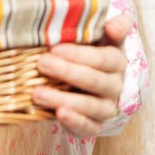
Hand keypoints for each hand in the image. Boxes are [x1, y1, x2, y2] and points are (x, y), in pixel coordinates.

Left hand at [31, 14, 131, 137]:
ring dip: (63, 99)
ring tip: (37, 93)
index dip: (79, 54)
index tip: (55, 48)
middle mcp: (115, 86)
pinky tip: (58, 115)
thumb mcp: (101, 34)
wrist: (89, 79)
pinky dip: (74, 122)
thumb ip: (111, 26)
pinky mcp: (95, 125)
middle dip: (66, 72)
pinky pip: (89, 128)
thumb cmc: (90, 50)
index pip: (102, 58)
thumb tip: (113, 25)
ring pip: (90, 106)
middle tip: (41, 63)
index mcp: (117, 61)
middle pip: (94, 81)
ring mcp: (106, 108)